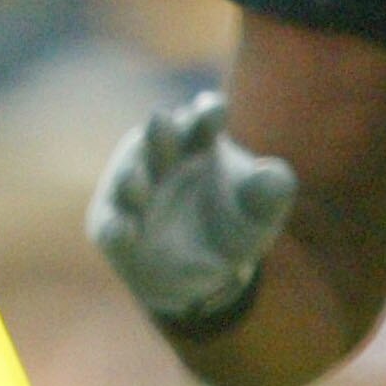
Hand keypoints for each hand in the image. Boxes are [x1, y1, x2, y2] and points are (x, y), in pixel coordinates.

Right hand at [87, 90, 297, 328]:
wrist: (201, 274)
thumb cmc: (232, 227)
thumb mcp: (259, 214)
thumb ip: (270, 192)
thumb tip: (274, 172)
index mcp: (198, 143)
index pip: (202, 121)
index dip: (207, 114)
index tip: (214, 111)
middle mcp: (160, 159)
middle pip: (158, 140)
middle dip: (160, 132)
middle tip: (161, 119)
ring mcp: (134, 193)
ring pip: (129, 180)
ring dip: (131, 179)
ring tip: (135, 182)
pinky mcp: (114, 228)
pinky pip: (112, 227)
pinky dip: (117, 228)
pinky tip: (126, 231)